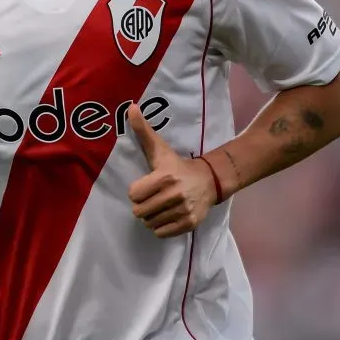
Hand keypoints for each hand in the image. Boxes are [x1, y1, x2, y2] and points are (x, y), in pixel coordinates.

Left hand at [126, 103, 216, 237]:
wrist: (208, 181)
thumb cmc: (177, 165)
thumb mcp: (159, 148)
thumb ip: (143, 130)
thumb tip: (130, 107)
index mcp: (164, 177)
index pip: (134, 194)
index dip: (137, 190)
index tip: (146, 185)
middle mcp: (174, 195)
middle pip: (139, 211)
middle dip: (143, 205)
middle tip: (152, 197)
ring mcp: (183, 211)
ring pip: (149, 223)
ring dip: (151, 216)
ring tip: (160, 205)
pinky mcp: (189, 224)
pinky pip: (161, 233)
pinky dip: (161, 226)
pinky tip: (167, 214)